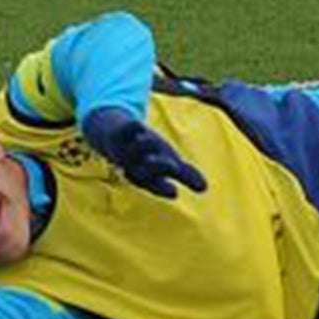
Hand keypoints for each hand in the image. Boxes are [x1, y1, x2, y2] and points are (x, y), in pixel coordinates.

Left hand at [79, 107, 206, 198]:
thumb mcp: (166, 161)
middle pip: (145, 171)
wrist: (113, 135)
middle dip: (157, 168)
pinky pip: (123, 132)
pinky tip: (138, 125)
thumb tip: (205, 188)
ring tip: (153, 141)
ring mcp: (124, 151)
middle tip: (172, 166)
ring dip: (145, 146)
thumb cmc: (145, 153)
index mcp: (147, 176)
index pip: (156, 186)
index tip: (174, 192)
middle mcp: (135, 166)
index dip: (163, 189)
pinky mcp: (116, 134)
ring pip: (135, 151)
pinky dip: (130, 128)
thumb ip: (185, 175)